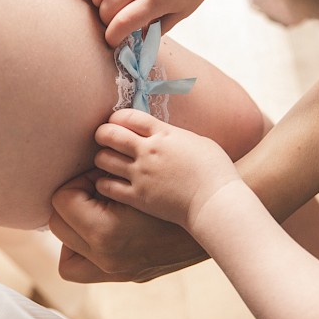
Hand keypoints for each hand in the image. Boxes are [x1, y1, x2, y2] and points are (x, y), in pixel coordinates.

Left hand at [50, 170, 208, 282]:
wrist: (216, 215)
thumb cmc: (176, 185)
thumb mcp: (136, 177)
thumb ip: (102, 175)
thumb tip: (77, 170)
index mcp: (105, 234)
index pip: (61, 201)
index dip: (78, 182)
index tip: (98, 176)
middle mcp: (107, 259)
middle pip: (58, 226)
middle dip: (72, 204)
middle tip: (96, 190)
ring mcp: (118, 272)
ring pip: (68, 257)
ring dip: (76, 229)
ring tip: (98, 210)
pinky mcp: (129, 275)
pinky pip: (90, 266)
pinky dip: (91, 248)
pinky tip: (111, 226)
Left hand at [93, 108, 241, 229]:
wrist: (217, 201)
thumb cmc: (215, 171)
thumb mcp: (197, 141)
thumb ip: (173, 136)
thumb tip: (162, 133)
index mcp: (164, 134)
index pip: (128, 116)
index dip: (117, 118)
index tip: (116, 123)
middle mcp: (148, 151)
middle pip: (109, 134)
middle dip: (103, 134)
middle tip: (105, 140)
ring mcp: (141, 174)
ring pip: (103, 159)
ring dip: (102, 158)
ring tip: (107, 162)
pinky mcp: (138, 197)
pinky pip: (107, 186)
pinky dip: (103, 183)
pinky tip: (110, 183)